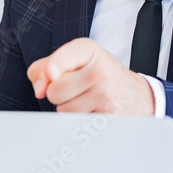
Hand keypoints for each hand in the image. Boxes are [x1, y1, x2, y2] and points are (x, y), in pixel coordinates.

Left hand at [27, 38, 154, 114]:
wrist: (133, 94)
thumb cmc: (97, 75)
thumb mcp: (73, 62)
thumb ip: (44, 68)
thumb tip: (39, 90)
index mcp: (88, 50)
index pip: (67, 56)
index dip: (55, 65)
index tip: (51, 73)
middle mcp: (99, 69)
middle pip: (54, 90)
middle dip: (57, 93)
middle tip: (75, 88)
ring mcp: (106, 93)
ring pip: (63, 110)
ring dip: (68, 108)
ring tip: (86, 99)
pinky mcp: (108, 115)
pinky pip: (75, 122)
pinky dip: (78, 120)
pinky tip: (92, 110)